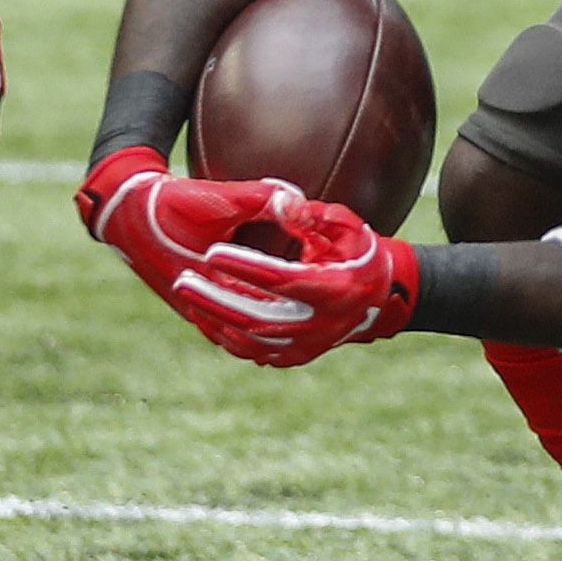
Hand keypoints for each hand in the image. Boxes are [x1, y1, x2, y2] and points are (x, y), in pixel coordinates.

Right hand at [82, 143, 332, 349]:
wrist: (127, 214)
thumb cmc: (173, 203)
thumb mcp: (219, 196)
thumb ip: (263, 197)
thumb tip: (300, 205)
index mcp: (213, 280)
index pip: (272, 298)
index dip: (307, 294)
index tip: (338, 286)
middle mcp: (203, 306)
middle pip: (264, 330)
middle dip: (302, 327)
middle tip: (339, 324)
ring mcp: (194, 313)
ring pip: (245, 340)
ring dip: (279, 337)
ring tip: (317, 335)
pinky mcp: (190, 310)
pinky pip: (229, 336)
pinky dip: (256, 337)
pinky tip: (281, 335)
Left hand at [179, 199, 423, 367]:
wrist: (378, 298)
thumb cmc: (360, 252)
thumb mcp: (345, 226)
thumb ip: (312, 215)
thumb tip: (283, 202)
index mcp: (336, 290)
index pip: (282, 280)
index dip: (245, 267)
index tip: (213, 252)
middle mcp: (322, 326)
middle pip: (258, 317)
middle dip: (216, 299)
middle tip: (183, 280)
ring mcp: (309, 347)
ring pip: (252, 340)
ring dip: (216, 317)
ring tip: (188, 294)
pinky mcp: (296, 357)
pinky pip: (254, 351)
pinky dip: (227, 335)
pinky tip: (205, 314)